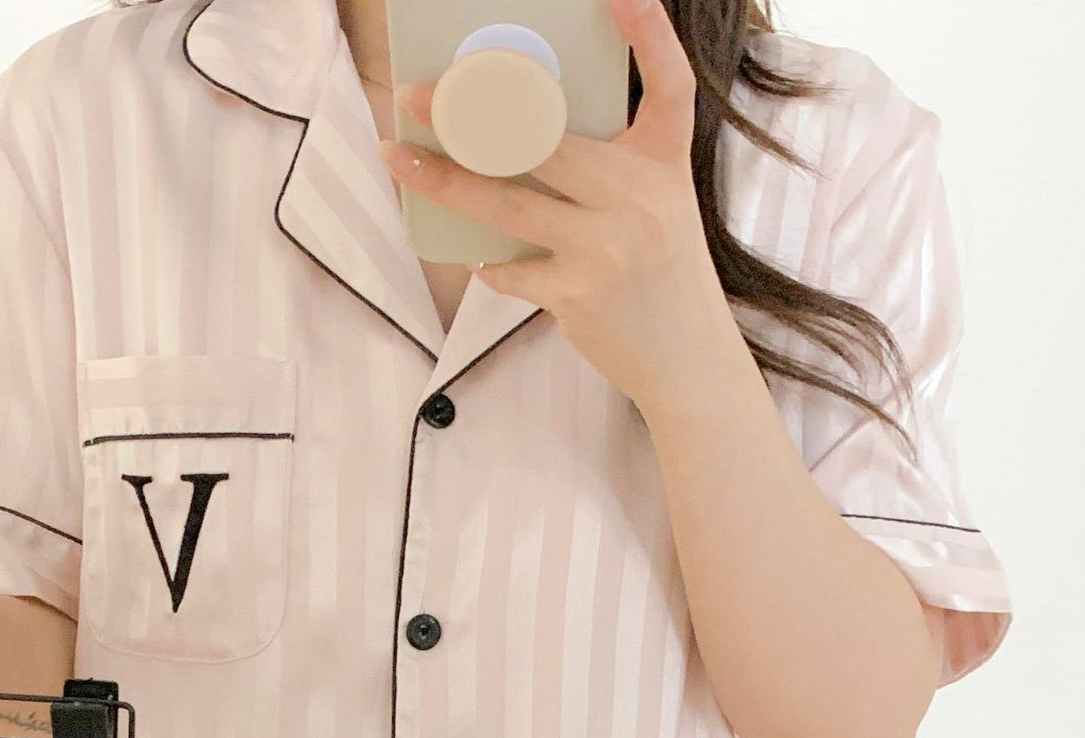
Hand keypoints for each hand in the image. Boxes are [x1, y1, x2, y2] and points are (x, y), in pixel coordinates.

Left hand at [382, 0, 744, 414]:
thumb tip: (515, 134)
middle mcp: (639, 197)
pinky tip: (476, 258)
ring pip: (505, 202)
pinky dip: (486, 264)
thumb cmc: (659, 272)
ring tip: (398, 158)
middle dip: (472, 111)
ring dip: (442, 180)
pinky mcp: (578, 294)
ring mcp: (607, 246)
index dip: (650, 33)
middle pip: (544, 137)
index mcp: (664, 162)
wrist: (685, 357)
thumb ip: (606, 167)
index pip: (670, 83)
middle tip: (417, 95)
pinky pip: (508, 268)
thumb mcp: (654, 203)